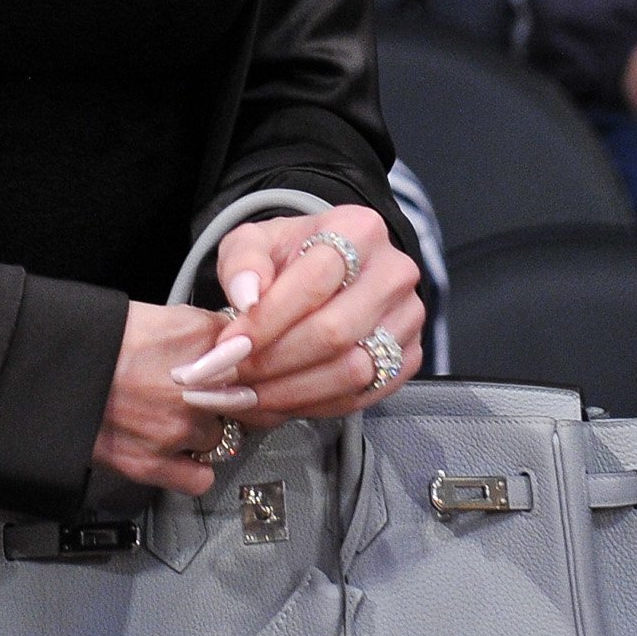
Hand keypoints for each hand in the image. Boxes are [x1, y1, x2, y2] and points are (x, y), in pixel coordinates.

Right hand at [91, 302, 243, 497]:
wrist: (52, 367)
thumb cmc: (95, 337)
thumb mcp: (161, 314)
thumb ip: (204, 328)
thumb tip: (228, 338)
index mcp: (201, 340)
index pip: (252, 356)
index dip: (240, 365)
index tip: (233, 369)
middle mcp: (198, 387)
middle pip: (241, 401)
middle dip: (223, 398)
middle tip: (197, 393)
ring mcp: (179, 428)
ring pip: (218, 437)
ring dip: (200, 430)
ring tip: (171, 416)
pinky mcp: (154, 463)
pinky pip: (200, 478)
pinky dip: (192, 469)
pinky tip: (179, 453)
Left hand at [188, 204, 424, 421]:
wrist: (329, 270)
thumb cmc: (288, 256)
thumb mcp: (254, 242)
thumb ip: (243, 262)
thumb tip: (246, 297)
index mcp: (359, 230)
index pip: (314, 281)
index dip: (267, 320)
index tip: (227, 345)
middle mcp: (394, 273)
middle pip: (334, 332)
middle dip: (273, 362)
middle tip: (229, 376)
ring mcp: (408, 318)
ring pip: (352, 371)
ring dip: (291, 391)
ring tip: (245, 394)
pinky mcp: (409, 357)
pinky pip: (363, 395)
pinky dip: (315, 406)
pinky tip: (277, 402)